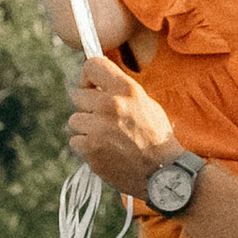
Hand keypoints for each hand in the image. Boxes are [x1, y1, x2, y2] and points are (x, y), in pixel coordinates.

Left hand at [68, 52, 176, 197]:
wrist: (163, 172)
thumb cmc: (154, 136)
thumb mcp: (144, 102)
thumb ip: (118, 90)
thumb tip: (91, 82)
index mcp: (126, 88)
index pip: (91, 65)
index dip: (87, 76)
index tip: (91, 88)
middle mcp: (110, 104)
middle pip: (77, 95)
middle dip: (87, 107)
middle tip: (102, 119)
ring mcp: (98, 128)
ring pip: (74, 120)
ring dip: (85, 128)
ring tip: (106, 137)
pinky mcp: (91, 150)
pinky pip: (75, 141)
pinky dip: (85, 147)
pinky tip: (104, 150)